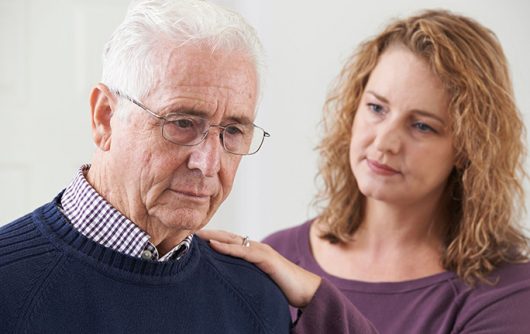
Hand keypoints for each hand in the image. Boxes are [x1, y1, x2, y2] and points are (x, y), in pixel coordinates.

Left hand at [196, 229, 321, 307]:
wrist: (306, 291)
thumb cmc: (284, 288)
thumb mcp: (259, 281)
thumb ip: (246, 277)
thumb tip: (229, 283)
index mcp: (253, 252)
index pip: (228, 241)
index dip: (211, 238)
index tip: (192, 238)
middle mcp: (256, 247)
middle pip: (227, 236)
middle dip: (207, 233)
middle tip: (186, 232)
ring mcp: (261, 251)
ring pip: (232, 240)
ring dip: (212, 236)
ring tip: (194, 234)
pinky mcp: (266, 259)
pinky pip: (243, 252)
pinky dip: (227, 247)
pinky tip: (213, 245)